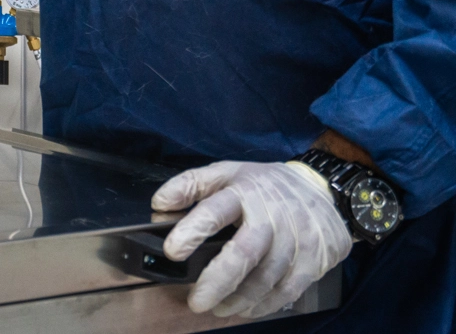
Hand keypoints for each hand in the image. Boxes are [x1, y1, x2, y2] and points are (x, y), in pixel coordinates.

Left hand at [152, 160, 351, 318]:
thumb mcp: (227, 172)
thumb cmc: (265, 184)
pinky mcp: (313, 261)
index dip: (193, 230)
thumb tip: (159, 204)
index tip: (172, 251)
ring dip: (239, 298)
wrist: (322, 189)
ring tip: (216, 307)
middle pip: (244, 252)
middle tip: (196, 300)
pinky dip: (265, 304)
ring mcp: (296, 240)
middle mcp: (271, 216)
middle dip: (217, 280)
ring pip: (266, 277)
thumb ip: (190, 184)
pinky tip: (247, 308)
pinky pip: (288, 289)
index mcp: (244, 191)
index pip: (215, 210)